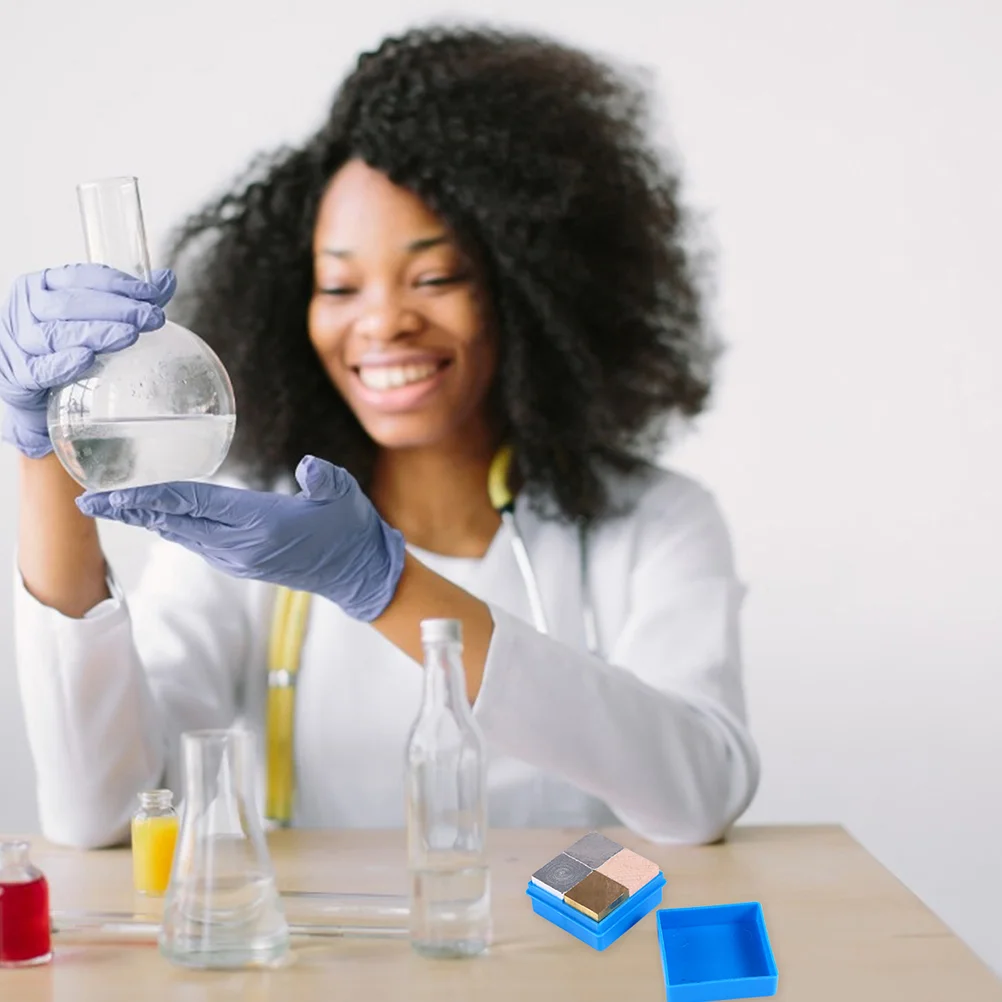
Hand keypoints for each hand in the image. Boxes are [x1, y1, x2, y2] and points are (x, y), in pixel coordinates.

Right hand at [1, 264, 175, 457]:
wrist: (33, 390)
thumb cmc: (64, 347)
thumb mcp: (92, 318)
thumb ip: (128, 300)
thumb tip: (166, 280)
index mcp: (43, 286)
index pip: (80, 276)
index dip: (117, 283)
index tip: (152, 293)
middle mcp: (27, 308)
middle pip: (71, 304)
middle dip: (116, 309)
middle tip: (151, 317)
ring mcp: (18, 341)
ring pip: (56, 333)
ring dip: (96, 333)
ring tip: (130, 335)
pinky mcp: (18, 374)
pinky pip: (41, 368)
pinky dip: (63, 363)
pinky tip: (86, 359)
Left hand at [75, 455, 406, 622]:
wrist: (360, 574)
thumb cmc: (352, 531)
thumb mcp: (344, 496)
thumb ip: (323, 478)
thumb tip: (306, 466)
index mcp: (260, 524)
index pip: (193, 503)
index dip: (150, 495)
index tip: (112, 492)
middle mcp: (241, 546)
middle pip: (175, 521)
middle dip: (131, 509)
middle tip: (90, 500)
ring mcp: (240, 558)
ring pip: (182, 534)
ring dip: (147, 518)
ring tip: (115, 504)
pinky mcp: (243, 563)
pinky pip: (197, 542)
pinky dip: (172, 527)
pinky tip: (159, 517)